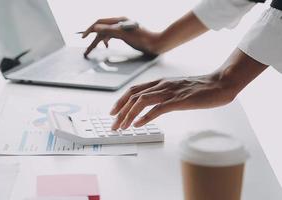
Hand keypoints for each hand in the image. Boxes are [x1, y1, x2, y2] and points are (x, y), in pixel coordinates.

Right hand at [81, 17, 159, 57]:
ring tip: (92, 50)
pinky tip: (106, 46)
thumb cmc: (143, 39)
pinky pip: (112, 36)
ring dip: (98, 41)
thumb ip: (109, 30)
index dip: (90, 30)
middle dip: (93, 40)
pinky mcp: (126, 34)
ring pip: (106, 34)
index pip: (99, 22)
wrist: (157, 44)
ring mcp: (123, 28)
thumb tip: (95, 28)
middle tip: (86, 51)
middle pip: (102, 30)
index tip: (83, 38)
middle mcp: (120, 23)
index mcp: (119, 20)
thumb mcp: (124, 35)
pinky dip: (106, 40)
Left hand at [110, 75, 237, 129]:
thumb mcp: (176, 88)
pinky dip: (146, 117)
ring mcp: (170, 92)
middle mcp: (161, 85)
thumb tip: (152, 107)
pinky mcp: (179, 100)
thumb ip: (164, 94)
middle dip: (120, 111)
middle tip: (113, 124)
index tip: (113, 112)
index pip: (133, 90)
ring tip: (122, 127)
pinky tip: (138, 124)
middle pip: (133, 96)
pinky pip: (158, 109)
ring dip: (129, 115)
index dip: (120, 100)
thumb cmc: (200, 88)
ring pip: (141, 102)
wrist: (220, 83)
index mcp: (160, 82)